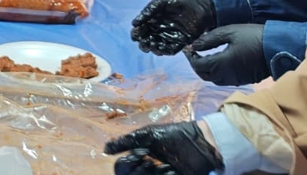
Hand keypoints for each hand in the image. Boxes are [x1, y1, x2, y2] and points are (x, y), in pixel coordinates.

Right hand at [104, 121, 222, 174]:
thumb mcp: (147, 135)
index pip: (123, 167)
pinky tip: (171, 169)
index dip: (126, 163)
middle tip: (148, 158)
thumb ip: (126, 141)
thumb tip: (105, 149)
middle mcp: (148, 168)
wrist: (201, 142)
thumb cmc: (174, 135)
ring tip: (162, 165)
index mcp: (141, 156)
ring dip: (149, 172)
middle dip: (137, 169)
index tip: (138, 153)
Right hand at [130, 0, 215, 55]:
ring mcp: (171, 36)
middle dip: (143, 42)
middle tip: (142, 41)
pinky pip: (170, 49)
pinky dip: (164, 50)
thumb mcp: (161, 2)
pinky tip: (159, 47)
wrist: (201, 4)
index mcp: (155, 19)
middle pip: (148, 39)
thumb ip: (148, 11)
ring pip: (157, 46)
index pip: (142, 29)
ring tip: (151, 44)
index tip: (135, 34)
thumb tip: (134, 23)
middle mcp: (161, 29)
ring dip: (152, 47)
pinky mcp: (181, 42)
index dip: (137, 33)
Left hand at [185, 24, 268, 85]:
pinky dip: (217, 73)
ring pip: (214, 80)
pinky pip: (225, 80)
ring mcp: (236, 80)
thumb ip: (209, 39)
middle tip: (194, 53)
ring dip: (206, 70)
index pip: (198, 65)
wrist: (278, 47)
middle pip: (204, 75)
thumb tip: (194, 45)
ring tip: (204, 57)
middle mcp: (227, 75)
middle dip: (196, 65)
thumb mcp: (229, 32)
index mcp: (221, 63)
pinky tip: (218, 62)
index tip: (188, 48)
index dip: (190, 57)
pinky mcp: (244, 80)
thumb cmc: (253, 36)